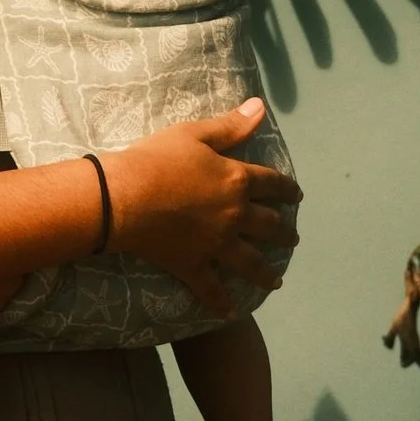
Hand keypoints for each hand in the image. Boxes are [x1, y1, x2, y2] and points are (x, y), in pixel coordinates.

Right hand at [100, 102, 299, 321]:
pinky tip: (232, 314)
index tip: (296, 195)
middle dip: (285, 232)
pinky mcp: (194, 266)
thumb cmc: (156, 159)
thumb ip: (231, 126)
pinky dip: (222, 304)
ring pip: (251, 262)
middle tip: (293, 239)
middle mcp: (235, 215)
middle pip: (269, 226)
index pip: (272, 184)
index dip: (287, 189)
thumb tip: (261, 106)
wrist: (122, 198)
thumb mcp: (195, 134)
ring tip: (277, 280)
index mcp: (237, 180)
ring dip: (267, 272)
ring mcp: (216, 244)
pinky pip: (211, 289)